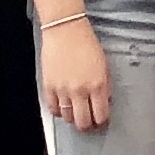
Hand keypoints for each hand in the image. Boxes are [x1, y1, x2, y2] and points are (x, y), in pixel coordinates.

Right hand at [38, 17, 111, 132]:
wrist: (65, 30)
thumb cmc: (86, 43)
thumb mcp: (104, 65)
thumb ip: (105, 85)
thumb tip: (105, 101)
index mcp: (97, 85)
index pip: (101, 115)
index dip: (101, 120)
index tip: (101, 119)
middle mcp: (80, 91)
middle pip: (83, 122)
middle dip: (87, 124)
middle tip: (88, 119)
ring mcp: (63, 90)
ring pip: (68, 118)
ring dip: (73, 118)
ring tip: (75, 112)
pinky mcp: (49, 86)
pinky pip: (53, 109)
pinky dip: (58, 111)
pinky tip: (62, 107)